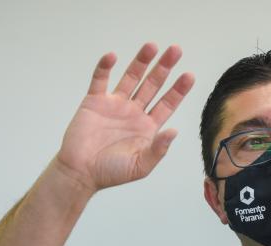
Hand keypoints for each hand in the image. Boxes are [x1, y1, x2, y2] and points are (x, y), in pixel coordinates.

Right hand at [54, 43, 194, 192]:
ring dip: (141, 62)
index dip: (178, 90)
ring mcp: (115, 105)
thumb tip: (174, 131)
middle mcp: (134, 112)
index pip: (167, 103)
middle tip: (175, 50)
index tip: (189, 75)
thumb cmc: (111, 172)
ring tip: (152, 46)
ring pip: (131, 77)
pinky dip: (105, 67)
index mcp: (147, 127)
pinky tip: (112, 56)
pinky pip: (100, 80)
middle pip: (152, 84)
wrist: (81, 173)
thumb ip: (158, 149)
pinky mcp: (94, 101)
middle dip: (164, 68)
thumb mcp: (141, 166)